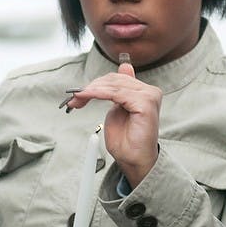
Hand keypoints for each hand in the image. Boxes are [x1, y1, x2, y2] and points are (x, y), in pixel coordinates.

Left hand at [66, 60, 161, 185]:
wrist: (134, 160)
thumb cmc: (127, 141)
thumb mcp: (118, 110)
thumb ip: (120, 91)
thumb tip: (125, 66)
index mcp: (145, 92)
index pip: (118, 78)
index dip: (97, 84)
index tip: (79, 93)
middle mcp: (150, 91)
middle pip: (115, 80)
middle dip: (91, 87)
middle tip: (74, 98)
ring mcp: (149, 96)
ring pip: (114, 85)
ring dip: (91, 90)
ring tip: (77, 99)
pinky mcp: (145, 103)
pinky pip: (116, 93)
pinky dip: (98, 93)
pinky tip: (86, 97)